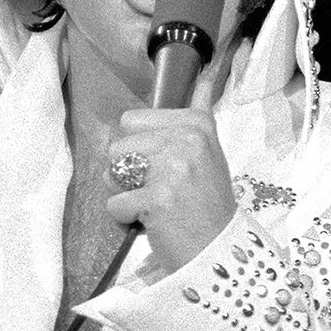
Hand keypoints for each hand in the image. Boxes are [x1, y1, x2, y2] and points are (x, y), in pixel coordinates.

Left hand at [104, 69, 235, 272]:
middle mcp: (187, 140)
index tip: (170, 168)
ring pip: (112, 173)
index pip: (131, 121)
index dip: (141, 149)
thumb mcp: (209, 153)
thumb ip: (199, 115)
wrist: (218, 252)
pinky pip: (115, 204)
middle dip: (129, 174)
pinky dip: (127, 220)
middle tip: (161, 192)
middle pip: (118, 147)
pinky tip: (154, 224)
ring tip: (156, 206)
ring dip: (125, 194)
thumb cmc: (207, 205)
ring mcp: (173, 169)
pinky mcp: (157, 199)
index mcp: (197, 124)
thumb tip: (206, 77)